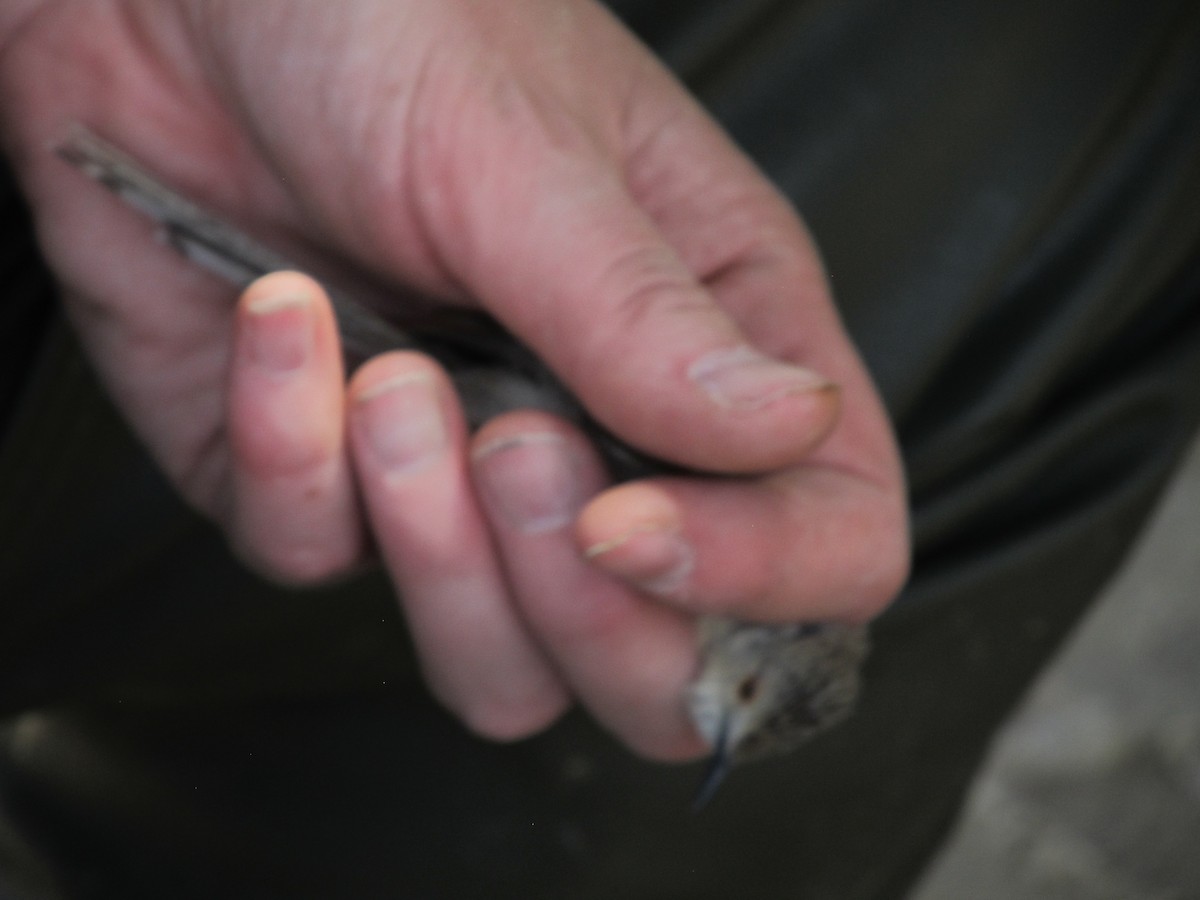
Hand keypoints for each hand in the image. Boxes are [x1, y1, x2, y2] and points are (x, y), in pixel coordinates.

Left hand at [0, 0, 907, 759]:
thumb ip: (651, 318)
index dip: (754, 575)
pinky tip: (277, 320)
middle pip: (657, 662)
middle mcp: (605, 435)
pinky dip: (288, 459)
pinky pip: (315, 558)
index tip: (628, 525)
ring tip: (391, 381)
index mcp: (717, 342)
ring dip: (437, 556)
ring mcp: (457, 478)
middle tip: (516, 449)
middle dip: (581, 611)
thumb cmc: (389, 15)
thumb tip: (790, 432)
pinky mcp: (319, 479)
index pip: (828, 534)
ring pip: (496, 665)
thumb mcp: (532, 154)